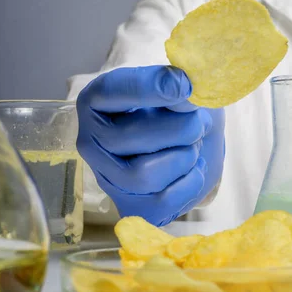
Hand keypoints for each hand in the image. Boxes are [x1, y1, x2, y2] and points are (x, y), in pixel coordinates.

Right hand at [76, 66, 224, 225]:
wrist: (186, 146)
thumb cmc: (175, 111)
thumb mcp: (176, 87)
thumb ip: (177, 85)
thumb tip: (186, 93)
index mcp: (95, 102)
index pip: (113, 91)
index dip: (150, 87)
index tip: (185, 85)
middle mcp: (91, 142)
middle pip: (131, 137)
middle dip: (180, 128)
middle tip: (200, 122)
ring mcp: (108, 179)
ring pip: (144, 175)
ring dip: (184, 157)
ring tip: (194, 146)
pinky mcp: (131, 206)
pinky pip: (163, 201)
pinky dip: (190, 182)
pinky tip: (194, 168)